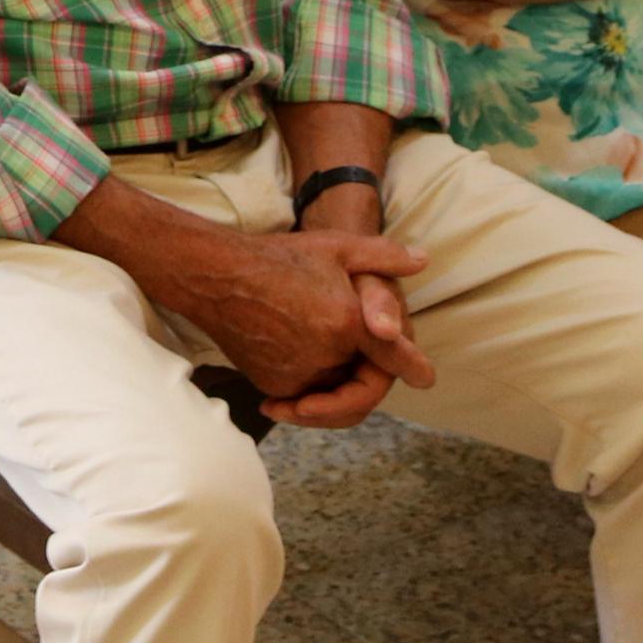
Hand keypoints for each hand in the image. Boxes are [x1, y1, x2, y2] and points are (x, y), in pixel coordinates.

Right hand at [175, 227, 435, 421]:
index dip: (412, 366)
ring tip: (332, 368)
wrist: (216, 276)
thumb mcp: (335, 246)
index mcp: (346, 321)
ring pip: (332, 393)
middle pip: (361, 384)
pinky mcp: (274, 385)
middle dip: (365, 384)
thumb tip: (422, 260)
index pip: (391, 355)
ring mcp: (296, 374)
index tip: (426, 378)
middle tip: (367, 376)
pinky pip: (304, 396)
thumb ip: (383, 255)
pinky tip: (303, 367)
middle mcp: (324, 354)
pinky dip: (310, 389)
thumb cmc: (278, 257)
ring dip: (337, 387)